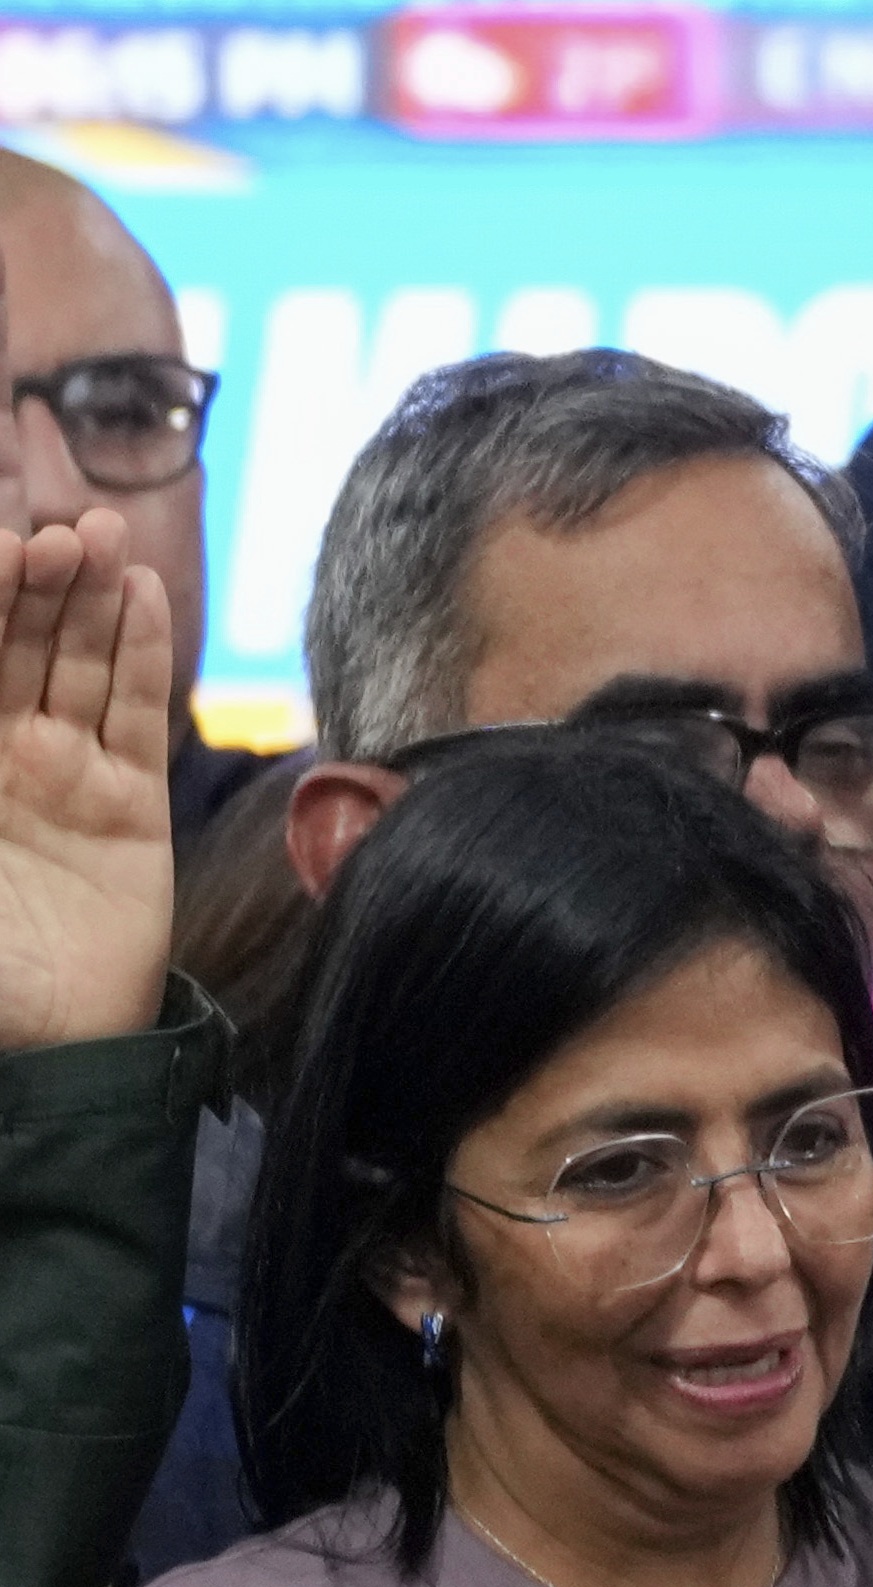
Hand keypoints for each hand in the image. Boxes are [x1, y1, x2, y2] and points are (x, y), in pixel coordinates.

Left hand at [0, 526, 171, 1054]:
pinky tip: (144, 592)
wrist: (45, 1050)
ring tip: (99, 536)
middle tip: (55, 535)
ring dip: (89, 599)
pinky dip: (142, 652)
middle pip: (14, 650)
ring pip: (76, 666)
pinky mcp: (130, 802)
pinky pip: (137, 713)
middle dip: (33, 587)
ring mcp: (63, 775)